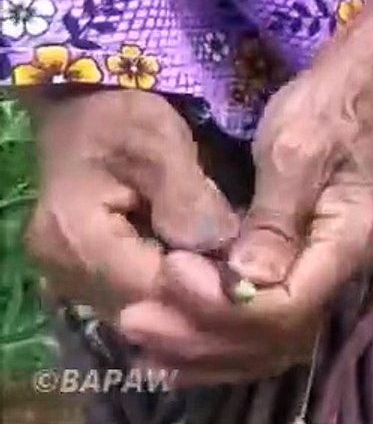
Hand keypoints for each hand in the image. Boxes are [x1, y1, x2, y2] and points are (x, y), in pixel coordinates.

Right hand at [22, 89, 237, 319]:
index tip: (257, 274)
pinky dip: (177, 293)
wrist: (83, 109)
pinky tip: (212, 276)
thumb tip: (224, 251)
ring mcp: (71, 279)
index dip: (209, 289)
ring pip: (145, 314)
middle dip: (206, 302)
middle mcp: (64, 272)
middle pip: (148, 312)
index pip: (153, 290)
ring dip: (193, 302)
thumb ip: (190, 200)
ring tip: (240, 278)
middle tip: (258, 282)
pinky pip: (138, 300)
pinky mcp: (86, 277)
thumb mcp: (161, 142)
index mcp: (76, 239)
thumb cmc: (122, 118)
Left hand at [118, 56, 372, 384]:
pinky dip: (223, 339)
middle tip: (136, 320)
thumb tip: (245, 281)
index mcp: (350, 238)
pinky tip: (179, 341)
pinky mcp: (308, 269)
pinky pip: (268, 324)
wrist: (354, 85)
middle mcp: (347, 268)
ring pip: (272, 342)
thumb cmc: (323, 106)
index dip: (225, 305)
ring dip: (208, 349)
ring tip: (145, 345)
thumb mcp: (293, 150)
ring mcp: (330, 273)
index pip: (289, 305)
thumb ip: (273, 219)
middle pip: (278, 336)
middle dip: (204, 336)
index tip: (171, 273)